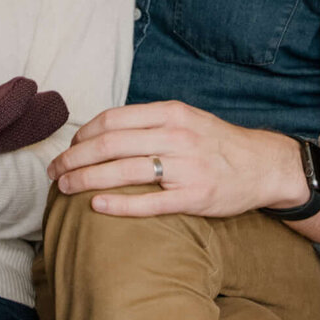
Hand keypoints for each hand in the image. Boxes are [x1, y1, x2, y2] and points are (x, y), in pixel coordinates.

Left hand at [47, 101, 305, 219]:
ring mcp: (186, 168)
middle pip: (109, 144)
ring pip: (122, 171)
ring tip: (64, 188)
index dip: (82, 135)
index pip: (112, 120)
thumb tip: (102, 132)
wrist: (264, 166)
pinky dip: (118, 203)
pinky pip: (148, 202)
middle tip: (54, 172)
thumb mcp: (186, 119)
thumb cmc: (217, 144)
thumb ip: (149, 123)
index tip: (68, 149)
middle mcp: (176, 136)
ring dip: (85, 179)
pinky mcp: (193, 198)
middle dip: (74, 159)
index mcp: (171, 113)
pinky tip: (96, 206)